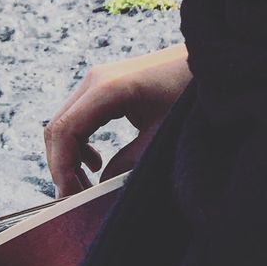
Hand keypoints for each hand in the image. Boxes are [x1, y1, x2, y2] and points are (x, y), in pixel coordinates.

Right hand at [44, 43, 190, 196]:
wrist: (209, 66)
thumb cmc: (188, 97)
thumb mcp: (160, 137)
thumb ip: (128, 163)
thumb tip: (101, 188)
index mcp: (106, 89)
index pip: (65, 130)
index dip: (61, 167)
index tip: (70, 198)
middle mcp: (94, 80)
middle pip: (57, 127)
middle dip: (61, 165)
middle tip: (74, 199)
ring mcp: (96, 80)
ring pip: (64, 122)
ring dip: (68, 155)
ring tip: (85, 186)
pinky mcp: (103, 85)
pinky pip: (77, 117)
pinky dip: (79, 143)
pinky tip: (96, 163)